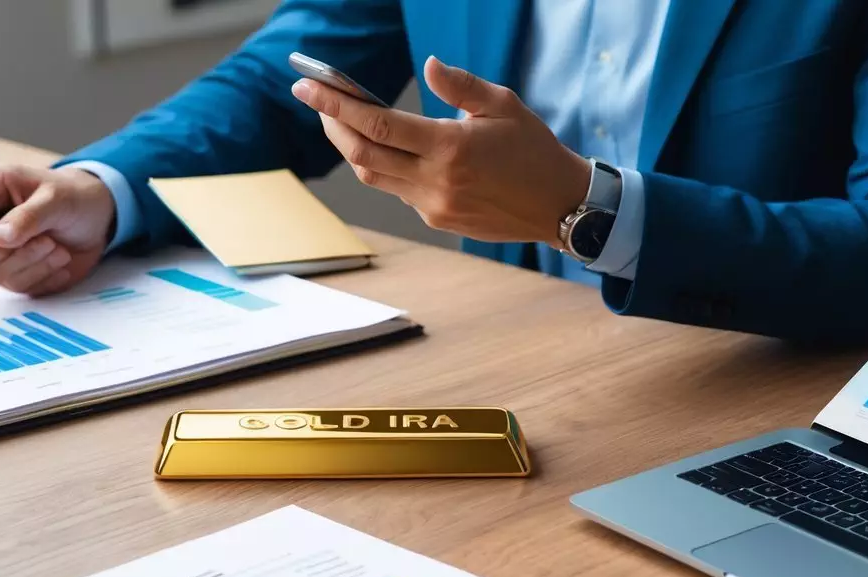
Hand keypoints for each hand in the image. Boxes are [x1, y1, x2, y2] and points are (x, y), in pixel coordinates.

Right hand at [0, 163, 115, 295]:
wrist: (99, 218)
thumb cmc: (72, 196)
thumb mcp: (55, 199)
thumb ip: (25, 217)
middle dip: (0, 254)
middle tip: (40, 239)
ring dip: (29, 263)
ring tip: (54, 243)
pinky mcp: (8, 268)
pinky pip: (13, 284)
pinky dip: (40, 274)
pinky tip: (56, 255)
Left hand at [292, 56, 589, 247]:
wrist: (560, 206)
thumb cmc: (534, 150)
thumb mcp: (503, 105)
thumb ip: (460, 85)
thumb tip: (427, 66)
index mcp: (450, 147)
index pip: (377, 125)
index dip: (336, 104)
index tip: (308, 86)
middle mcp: (436, 181)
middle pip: (362, 156)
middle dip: (332, 125)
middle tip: (316, 100)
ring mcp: (434, 206)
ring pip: (375, 177)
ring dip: (353, 149)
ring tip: (342, 121)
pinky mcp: (438, 219)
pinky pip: (400, 192)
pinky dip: (386, 167)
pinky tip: (387, 149)